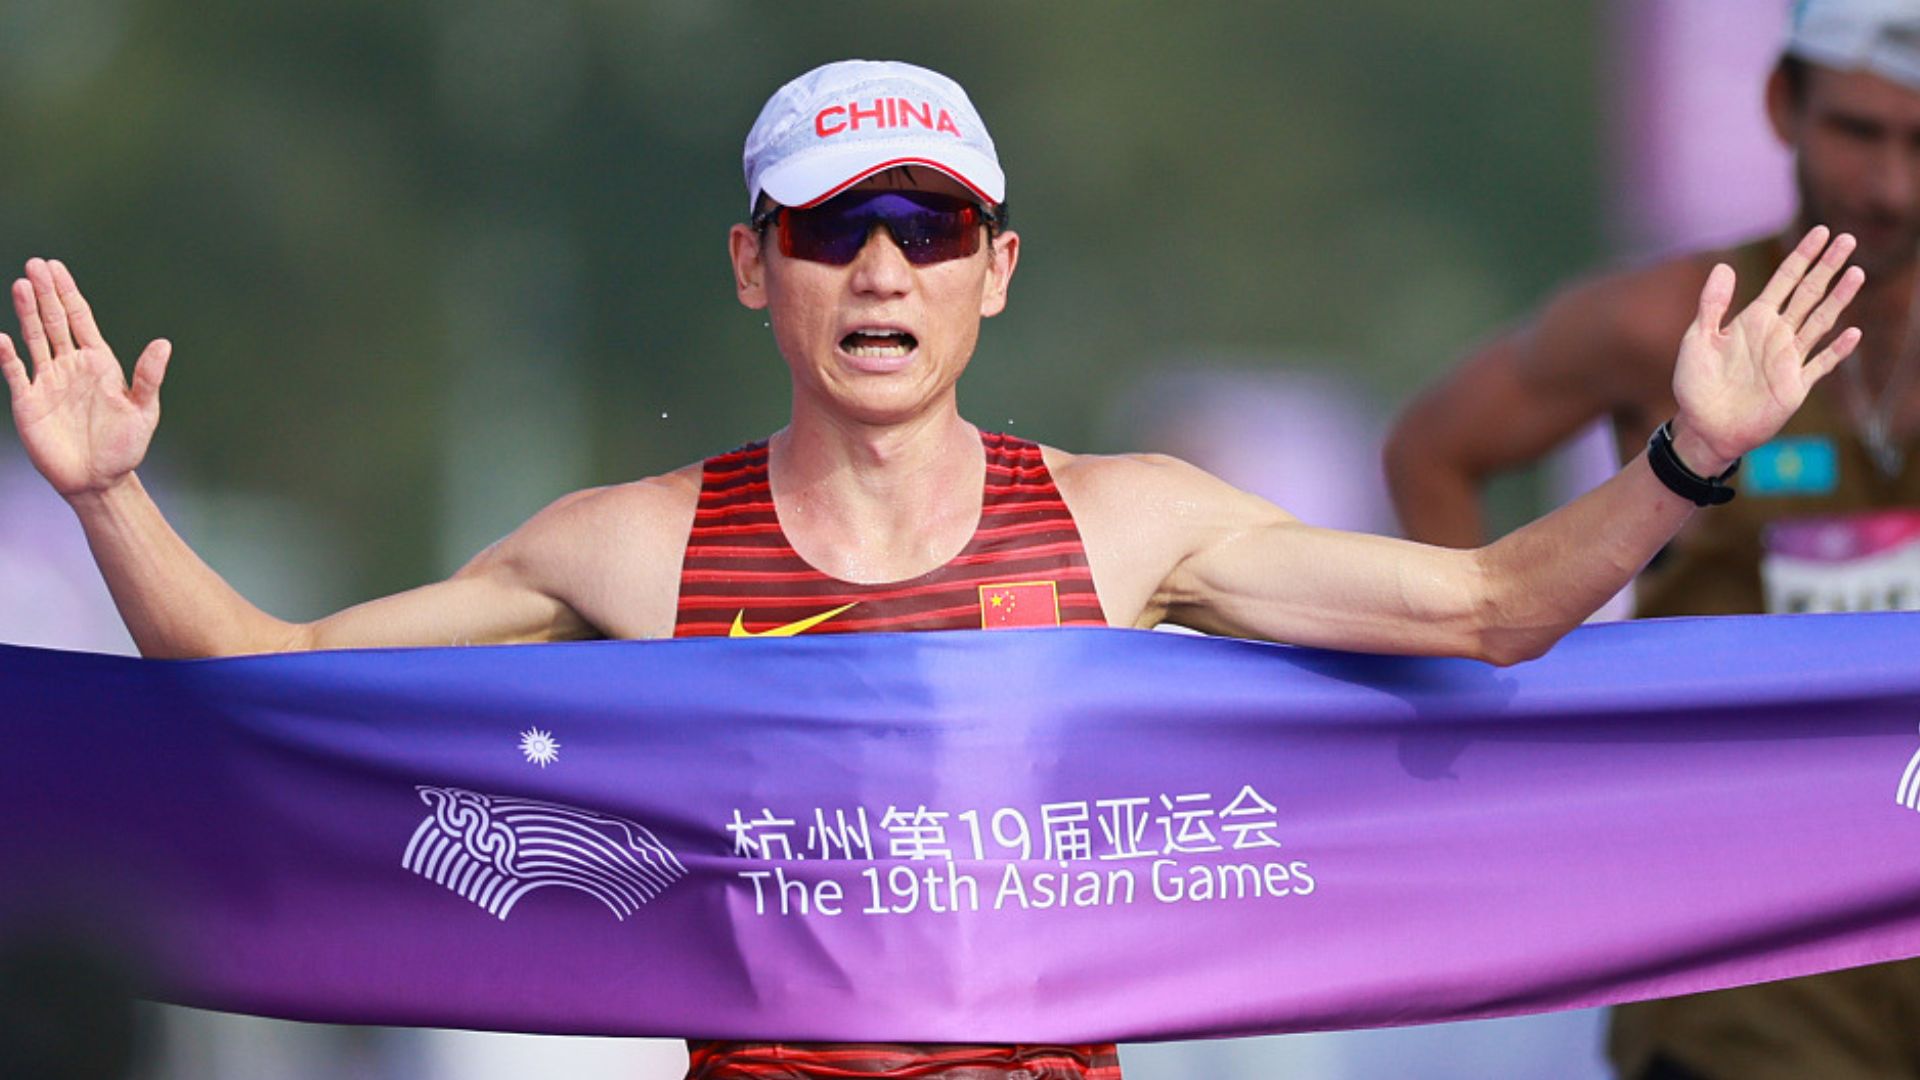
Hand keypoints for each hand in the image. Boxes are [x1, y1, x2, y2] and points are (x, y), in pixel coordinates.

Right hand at [0, 258, 171, 498]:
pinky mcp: (29, 402)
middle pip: (54, 321)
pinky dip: (7, 356)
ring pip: (34, 339)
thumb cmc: (125, 446)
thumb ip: (149, 377)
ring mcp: (48, 382)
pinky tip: (1, 337)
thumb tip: (163, 343)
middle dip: (46, 293)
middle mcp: (71, 366)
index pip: (80, 319)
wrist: (99, 480)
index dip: (68, 292)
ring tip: (22, 285)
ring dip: (27, 313)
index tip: (56, 266)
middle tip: (36, 264)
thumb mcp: (143, 410)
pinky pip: (15, 372)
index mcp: (99, 363)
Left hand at [1669, 227, 1862, 472]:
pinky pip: (1820, 364)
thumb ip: (1712, 304)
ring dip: (1838, 299)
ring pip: (1820, 322)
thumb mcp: (1698, 339)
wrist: (1703, 426)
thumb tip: (1724, 265)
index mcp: (1754, 320)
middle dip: (1827, 267)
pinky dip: (1836, 350)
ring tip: (1856, 273)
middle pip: (1808, 293)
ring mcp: (1789, 359)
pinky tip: (1852, 333)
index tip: (1821, 233)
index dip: (1802, 256)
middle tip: (1848, 239)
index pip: (1784, 281)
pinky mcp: (1795, 385)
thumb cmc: (1696, 384)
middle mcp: (1776, 334)